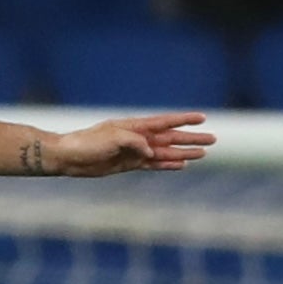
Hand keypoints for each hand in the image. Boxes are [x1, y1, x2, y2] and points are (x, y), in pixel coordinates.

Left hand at [47, 113, 214, 177]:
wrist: (68, 157)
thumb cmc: (87, 143)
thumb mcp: (111, 138)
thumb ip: (133, 141)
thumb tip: (151, 151)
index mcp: (134, 126)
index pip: (165, 122)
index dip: (184, 120)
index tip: (203, 118)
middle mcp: (138, 138)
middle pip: (171, 138)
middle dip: (192, 139)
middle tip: (213, 140)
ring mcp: (135, 152)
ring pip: (165, 152)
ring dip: (184, 152)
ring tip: (203, 154)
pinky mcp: (128, 165)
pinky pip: (153, 165)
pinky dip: (167, 165)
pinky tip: (181, 164)